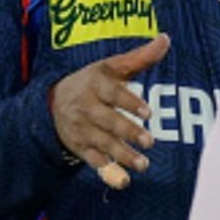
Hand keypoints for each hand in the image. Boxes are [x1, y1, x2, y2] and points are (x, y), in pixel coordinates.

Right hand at [49, 34, 169, 189]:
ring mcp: (82, 129)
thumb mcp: (112, 66)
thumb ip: (139, 57)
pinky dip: (107, 172)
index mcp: (95, 84)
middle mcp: (86, 107)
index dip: (129, 103)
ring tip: (143, 164)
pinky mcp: (80, 147)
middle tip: (150, 142)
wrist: (54, 101)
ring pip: (103, 143)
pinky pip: (93, 161)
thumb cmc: (94, 81)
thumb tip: (165, 39)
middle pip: (108, 121)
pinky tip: (123, 181)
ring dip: (122, 155)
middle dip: (128, 132)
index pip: (113, 94)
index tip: (148, 113)